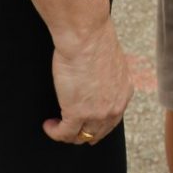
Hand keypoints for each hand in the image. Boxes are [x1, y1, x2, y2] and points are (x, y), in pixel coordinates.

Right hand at [43, 19, 131, 146]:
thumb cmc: (94, 39)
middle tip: (71, 128)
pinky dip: (55, 132)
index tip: (86, 120)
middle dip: (84, 132)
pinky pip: (64, 133)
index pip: (112, 119)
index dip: (98, 123)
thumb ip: (108, 75)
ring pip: (81, 136)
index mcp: (124, 92)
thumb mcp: (111, 61)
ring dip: (68, 133)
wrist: (85, 36)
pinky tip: (49, 125)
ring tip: (57, 126)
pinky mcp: (76, 113)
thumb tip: (97, 78)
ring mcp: (96, 113)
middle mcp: (114, 106)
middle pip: (98, 132)